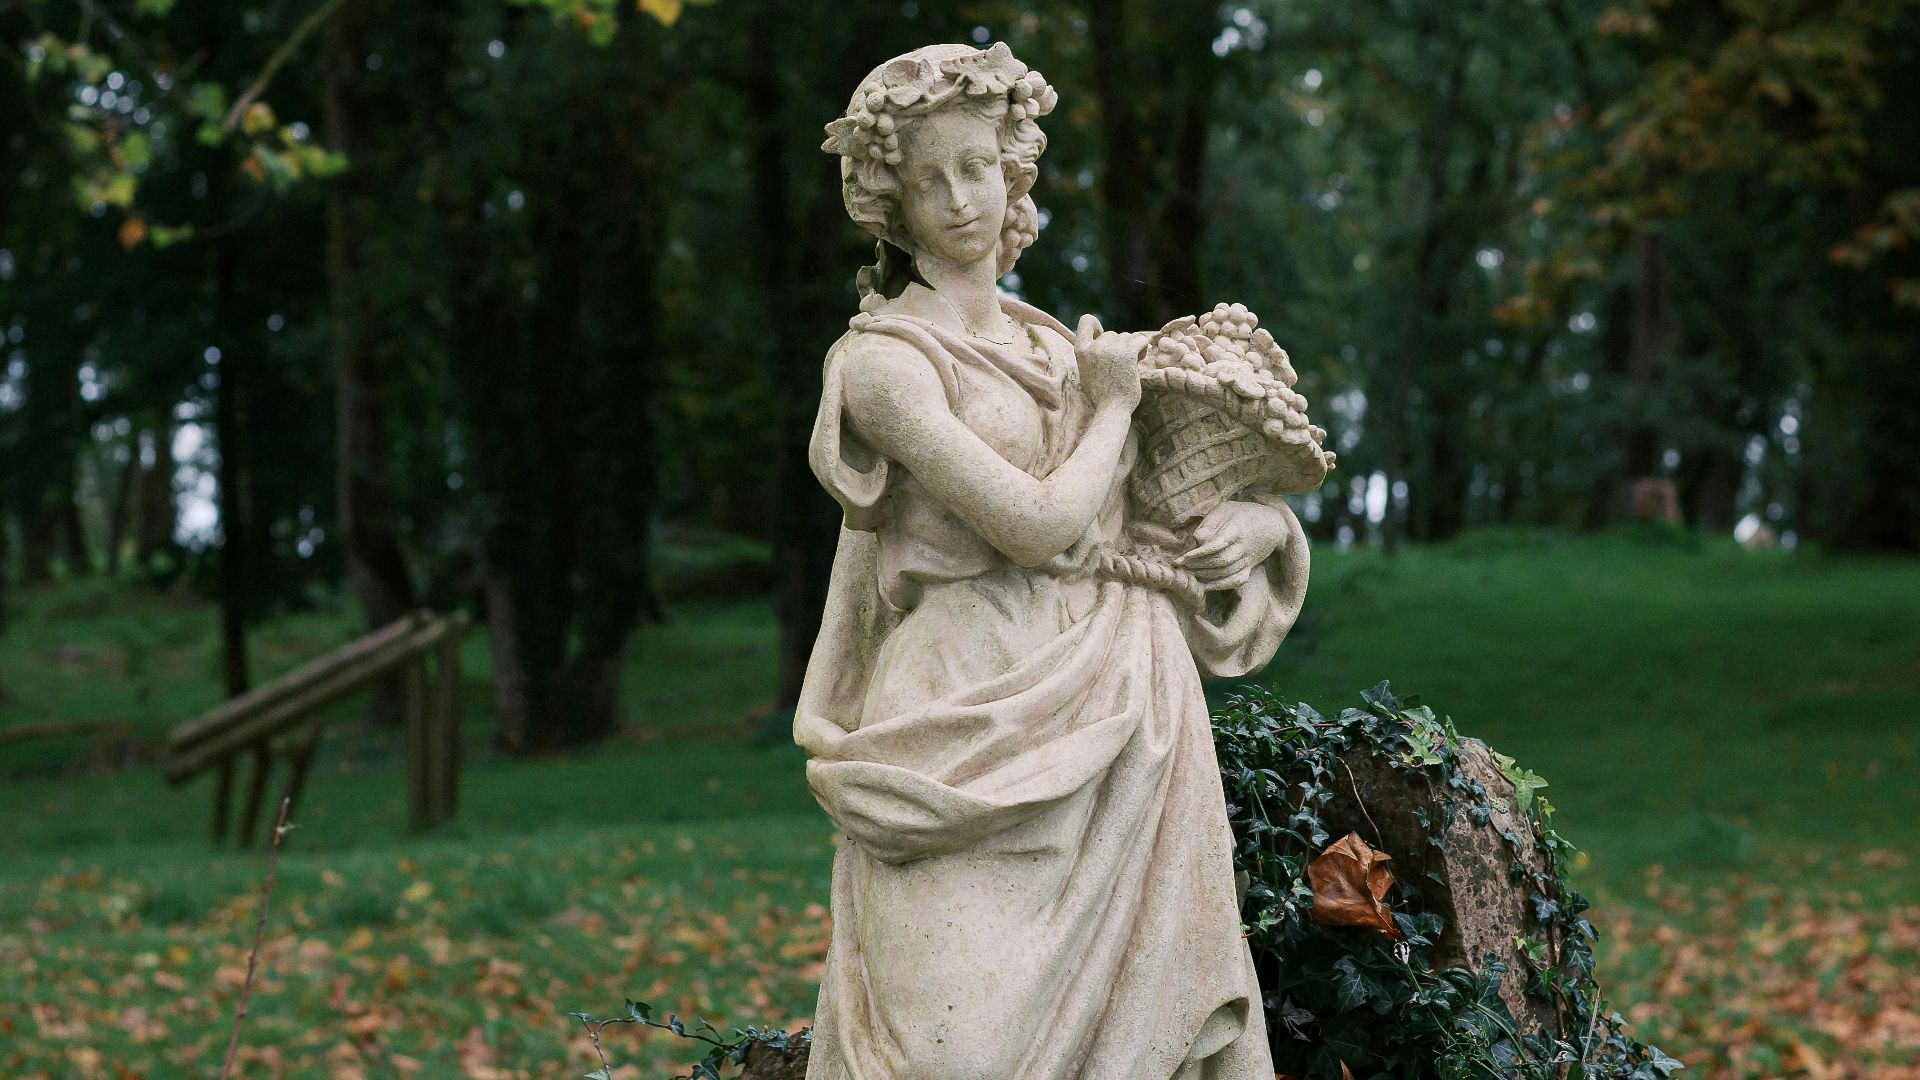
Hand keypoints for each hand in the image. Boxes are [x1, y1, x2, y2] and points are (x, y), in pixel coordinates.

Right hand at [1074, 314, 1144, 410]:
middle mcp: (1095, 347)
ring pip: (1127, 337)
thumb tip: (1103, 337)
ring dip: (1131, 349)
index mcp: (1081, 350)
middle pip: (1112, 333)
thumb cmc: (1101, 395)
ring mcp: (1111, 349)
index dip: (1097, 326)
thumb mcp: (1087, 370)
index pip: (1086, 320)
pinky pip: (1140, 340)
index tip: (1102, 338)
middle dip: (1119, 345)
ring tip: (1129, 366)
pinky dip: (1142, 349)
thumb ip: (1092, 353)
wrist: (1111, 410)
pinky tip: (1138, 362)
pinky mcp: (1127, 353)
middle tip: (1121, 364)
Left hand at [1175, 500, 1290, 590]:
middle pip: (1220, 561)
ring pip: (1226, 573)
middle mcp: (1244, 546)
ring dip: (1206, 576)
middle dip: (1198, 566)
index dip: (1197, 554)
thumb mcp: (1226, 509)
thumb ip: (1210, 523)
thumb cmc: (1243, 513)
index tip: (1181, 558)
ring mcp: (1249, 559)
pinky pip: (1236, 581)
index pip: (1216, 544)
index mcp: (1237, 529)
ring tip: (1190, 574)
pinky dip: (1220, 586)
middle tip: (1182, 566)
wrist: (1273, 523)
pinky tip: (1205, 586)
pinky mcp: (1250, 567)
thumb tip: (1197, 539)